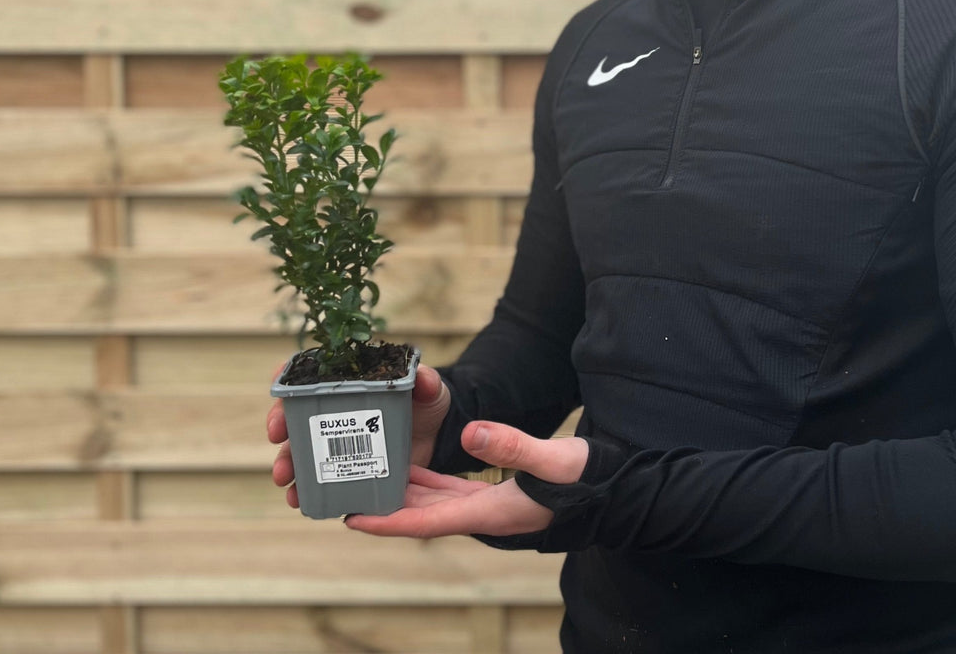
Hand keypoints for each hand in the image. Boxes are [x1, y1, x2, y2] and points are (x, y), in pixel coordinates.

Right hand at [266, 359, 452, 510]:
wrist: (437, 440)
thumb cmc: (427, 405)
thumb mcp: (430, 391)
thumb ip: (427, 383)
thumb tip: (422, 379)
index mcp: (349, 382)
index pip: (309, 374)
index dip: (288, 381)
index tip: (280, 395)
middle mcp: (334, 410)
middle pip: (294, 412)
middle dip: (279, 425)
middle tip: (278, 438)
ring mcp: (335, 441)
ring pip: (299, 449)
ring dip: (286, 463)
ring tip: (285, 480)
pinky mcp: (343, 468)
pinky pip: (316, 478)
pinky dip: (304, 489)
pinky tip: (300, 499)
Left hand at [344, 420, 588, 538]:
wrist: (613, 491)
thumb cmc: (588, 481)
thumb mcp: (553, 460)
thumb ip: (514, 447)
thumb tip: (471, 433)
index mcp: (489, 513)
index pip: (425, 522)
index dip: (387, 521)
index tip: (351, 517)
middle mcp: (482, 515)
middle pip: (419, 513)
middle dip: (382, 507)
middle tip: (342, 494)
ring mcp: (488, 505)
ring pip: (431, 501)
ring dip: (400, 492)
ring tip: (364, 476)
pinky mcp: (495, 492)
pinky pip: (449, 489)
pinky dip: (425, 479)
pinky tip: (408, 465)